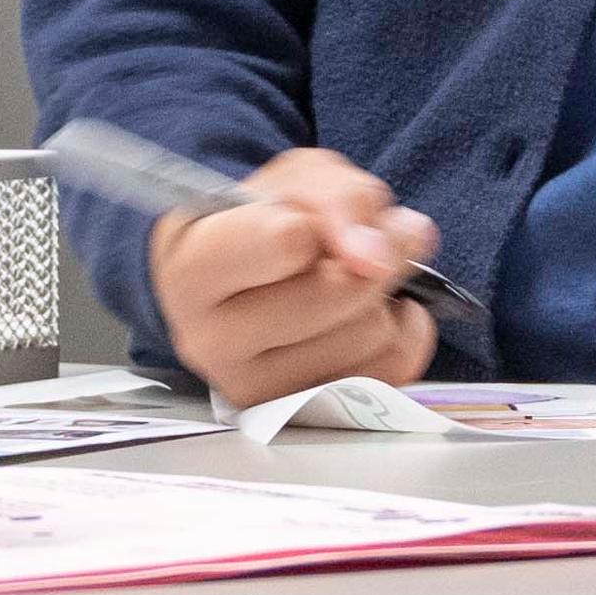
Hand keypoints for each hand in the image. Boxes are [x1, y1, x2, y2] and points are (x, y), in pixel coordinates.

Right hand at [144, 146, 441, 409]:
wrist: (246, 279)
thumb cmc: (262, 221)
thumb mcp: (293, 180)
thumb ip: (340, 199)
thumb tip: (378, 255)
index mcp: (192, 266)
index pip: (284, 243)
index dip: (318, 223)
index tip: (307, 222)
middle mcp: (210, 340)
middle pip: (336, 291)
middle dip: (372, 254)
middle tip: (368, 239)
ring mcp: (255, 389)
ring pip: (369, 331)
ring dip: (383, 295)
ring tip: (353, 280)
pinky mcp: (301, 414)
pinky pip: (393, 369)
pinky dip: (403, 331)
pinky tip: (373, 312)